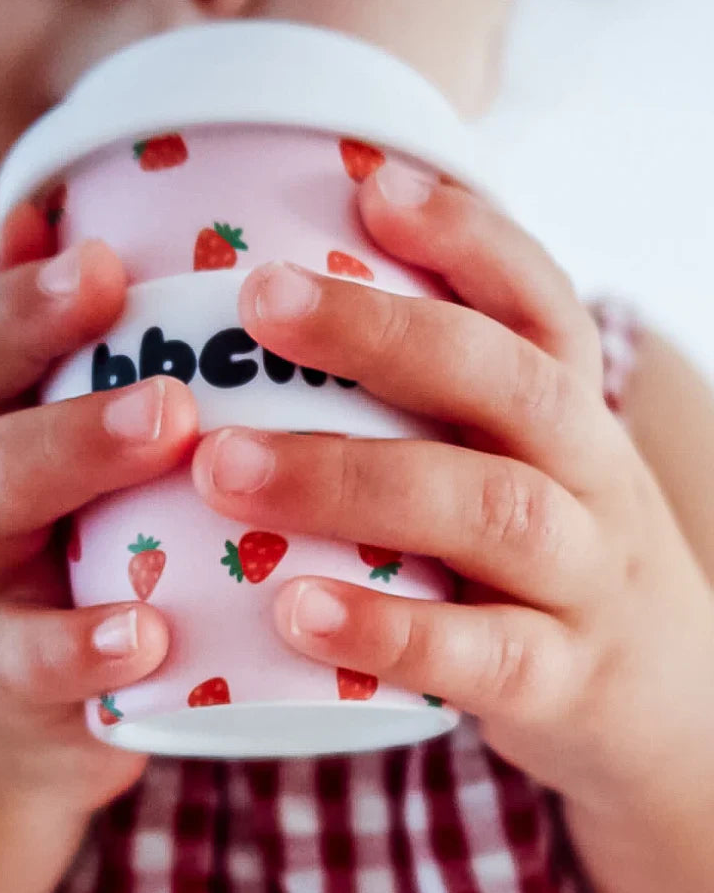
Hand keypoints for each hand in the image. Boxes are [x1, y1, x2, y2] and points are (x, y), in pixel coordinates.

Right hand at [0, 206, 196, 814]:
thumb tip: (153, 269)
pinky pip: (28, 659)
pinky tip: (147, 631)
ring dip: (71, 451)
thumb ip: (113, 390)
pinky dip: (82, 643)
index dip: (14, 277)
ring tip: (168, 421)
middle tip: (113, 284)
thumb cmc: (76, 567)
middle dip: (30, 328)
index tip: (84, 233)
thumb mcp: (82, 475)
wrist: (18, 721)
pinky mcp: (4, 682)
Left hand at [191, 164, 713, 817]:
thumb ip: (447, 416)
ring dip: (352, 480)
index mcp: (573, 420)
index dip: (468, 237)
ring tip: (226, 469)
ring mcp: (586, 582)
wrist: (666, 703)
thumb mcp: (528, 475)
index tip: (371, 188)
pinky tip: (294, 609)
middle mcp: (593, 480)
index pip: (541, 304)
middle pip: (510, 384)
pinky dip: (389, 629)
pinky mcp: (561, 682)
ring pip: (492, 510)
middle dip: (384, 334)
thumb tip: (298, 342)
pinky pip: (482, 654)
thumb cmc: (554, 569)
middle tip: (260, 302)